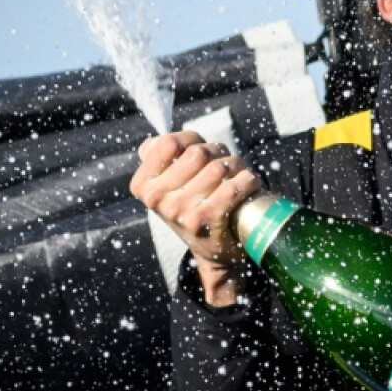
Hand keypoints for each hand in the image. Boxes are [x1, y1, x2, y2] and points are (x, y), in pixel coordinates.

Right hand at [129, 131, 262, 305]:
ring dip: (236, 166)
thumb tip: (155, 141)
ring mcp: (180, 211)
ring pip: (219, 167)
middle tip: (224, 165)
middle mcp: (157, 199)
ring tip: (236, 176)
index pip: (169, 143)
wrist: (212, 250)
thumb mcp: (169, 184)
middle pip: (198, 153)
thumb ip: (159, 159)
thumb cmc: (194, 205)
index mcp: (143, 185)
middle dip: (218, 152)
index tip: (199, 151)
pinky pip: (232, 187)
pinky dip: (247, 181)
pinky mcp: (206, 220)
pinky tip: (248, 185)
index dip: (191, 140)